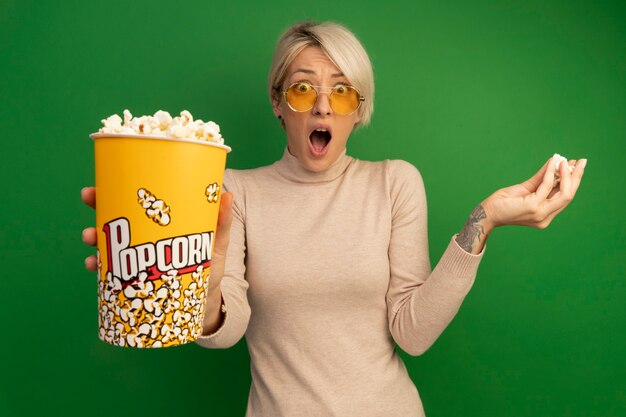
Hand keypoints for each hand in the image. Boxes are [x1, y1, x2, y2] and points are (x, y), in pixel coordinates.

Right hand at [81, 187, 233, 279]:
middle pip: (116, 216)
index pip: (136, 201)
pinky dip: (100, 269)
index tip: (101, 182)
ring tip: (90, 237)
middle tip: (89, 199)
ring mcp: (137, 259)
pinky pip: (110, 272)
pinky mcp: (134, 280)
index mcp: (160, 223)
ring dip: (94, 237)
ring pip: (108, 243)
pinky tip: (95, 267)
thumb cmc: (210, 268)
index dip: (116, 189)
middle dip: (98, 206)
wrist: (206, 304)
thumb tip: (226, 194)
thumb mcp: (217, 243)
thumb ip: (222, 222)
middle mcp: (144, 237)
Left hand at [482, 157, 586, 228]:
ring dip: (566, 175)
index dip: (573, 181)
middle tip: (581, 161)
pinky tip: (552, 163)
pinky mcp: (533, 207)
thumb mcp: (526, 189)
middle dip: (576, 177)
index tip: (576, 166)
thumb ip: (541, 179)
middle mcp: (546, 217)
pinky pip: (547, 187)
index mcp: (546, 215)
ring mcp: (541, 214)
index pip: (565, 197)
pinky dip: (550, 173)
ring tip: (565, 161)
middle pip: (569, 195)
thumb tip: (554, 163)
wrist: (488, 212)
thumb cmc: (504, 202)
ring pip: (564, 193)